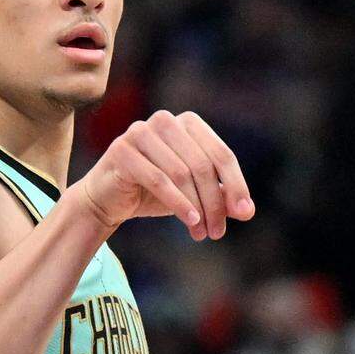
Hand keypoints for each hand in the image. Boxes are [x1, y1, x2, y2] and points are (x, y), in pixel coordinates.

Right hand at [71, 110, 253, 240]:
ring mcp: (140, 132)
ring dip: (197, 207)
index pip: (221, 154)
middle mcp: (165, 121)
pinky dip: (178, 203)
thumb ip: (220, 196)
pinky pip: (158, 179)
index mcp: (187, 123)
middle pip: (203, 165)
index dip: (236, 185)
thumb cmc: (153, 192)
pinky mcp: (122, 150)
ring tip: (202, 232)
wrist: (107, 200)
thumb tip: (247, 211)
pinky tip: (190, 220)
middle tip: (217, 232)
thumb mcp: (192, 194)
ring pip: (181, 173)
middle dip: (215, 202)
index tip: (243, 213)